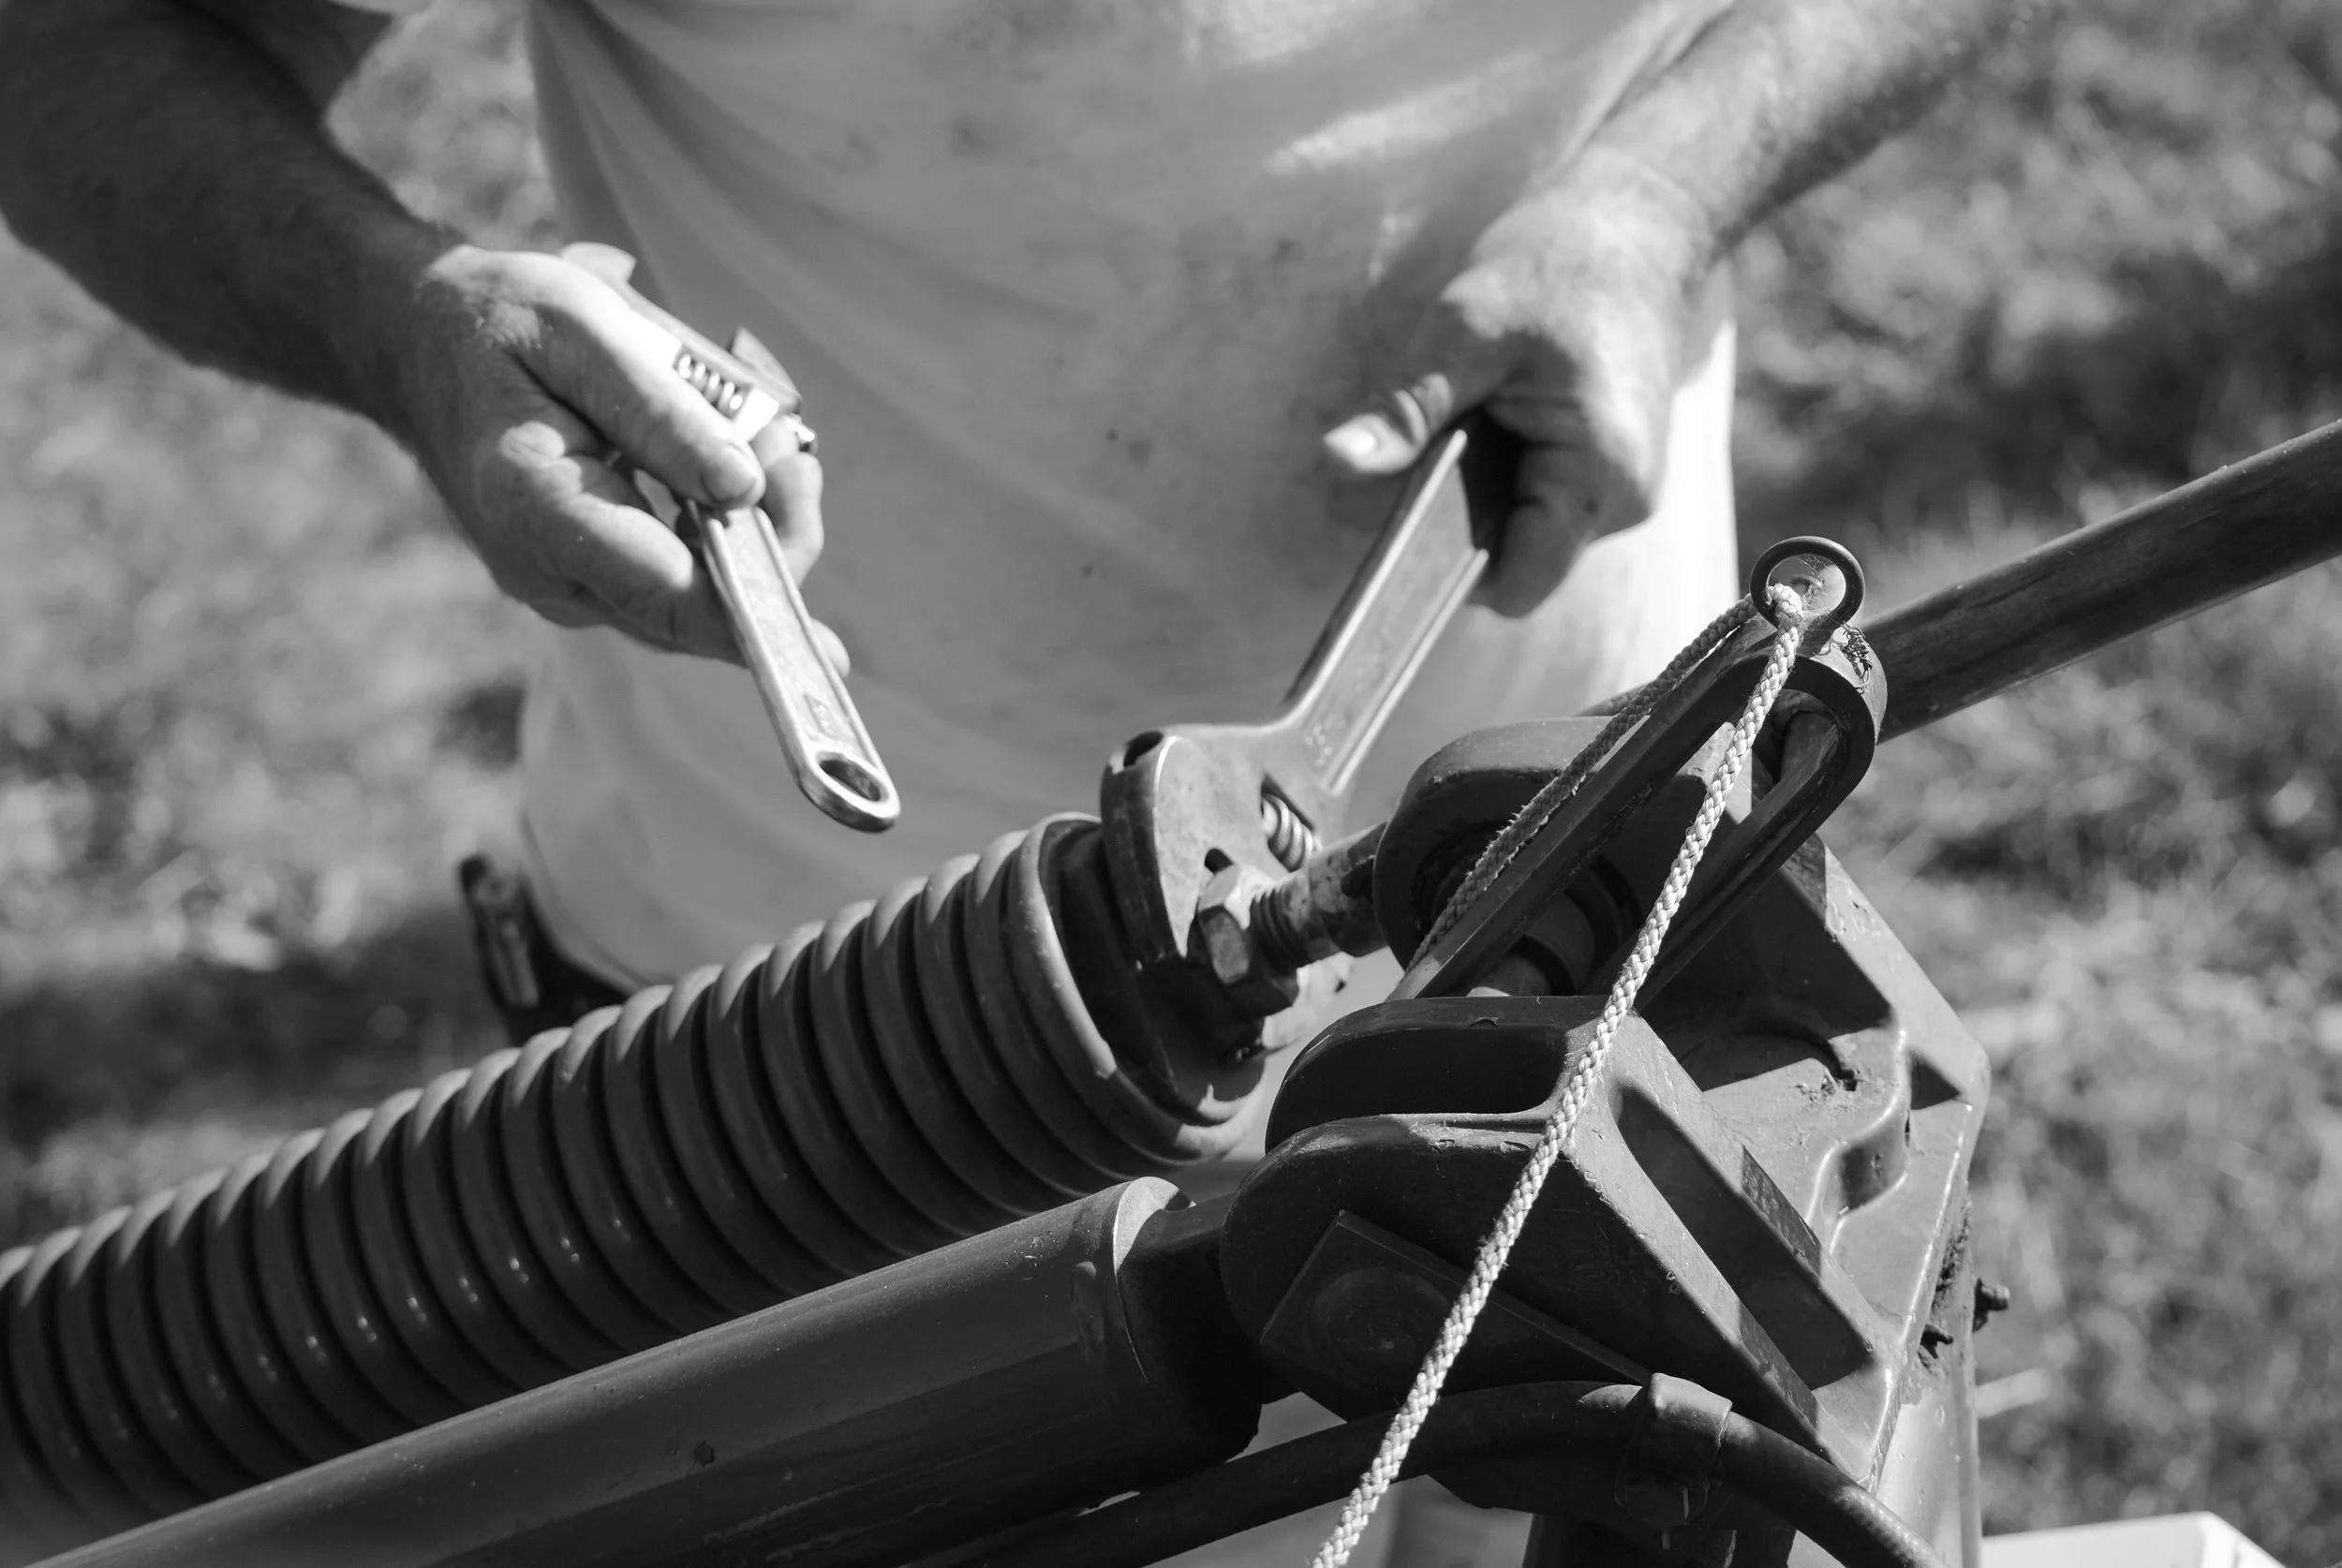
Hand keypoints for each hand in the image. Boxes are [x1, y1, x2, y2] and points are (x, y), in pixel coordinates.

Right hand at [393, 245, 830, 663]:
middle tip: (787, 438)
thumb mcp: (581, 328)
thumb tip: (745, 487)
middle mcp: (549, 571)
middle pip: (695, 609)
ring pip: (695, 596)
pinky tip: (734, 456)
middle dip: (772, 538)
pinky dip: (723, 526)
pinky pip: (678, 577)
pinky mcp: (586, 578)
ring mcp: (566, 585)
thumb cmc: (500, 320)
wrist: (417, 340)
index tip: (824, 654)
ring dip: (754, 525)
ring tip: (762, 426)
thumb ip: (661, 411)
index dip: (750, 623)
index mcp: (537, 506)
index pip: (665, 596)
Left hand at [1323, 154, 1713, 616]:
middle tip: (1427, 444)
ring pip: (1518, 532)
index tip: (1391, 532)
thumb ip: (1406, 408)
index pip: (1513, 586)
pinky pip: (1534, 501)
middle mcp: (1623, 502)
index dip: (1443, 573)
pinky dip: (1499, 473)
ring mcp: (1621, 490)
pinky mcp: (1606, 471)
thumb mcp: (1466, 326)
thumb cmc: (1562, 261)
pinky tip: (1493, 417)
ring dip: (1475, 494)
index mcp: (1600, 477)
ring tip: (1469, 419)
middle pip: (1510, 562)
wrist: (1643, 219)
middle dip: (1454, 522)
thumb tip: (1338, 461)